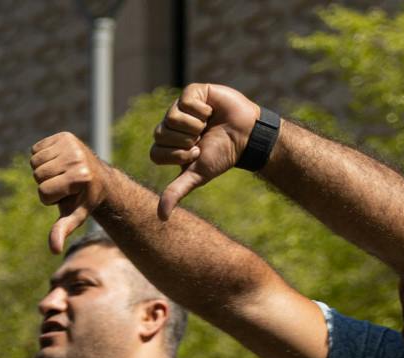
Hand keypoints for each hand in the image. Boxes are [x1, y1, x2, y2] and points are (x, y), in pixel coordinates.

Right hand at [30, 132, 109, 253]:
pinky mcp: (64, 136)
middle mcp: (76, 158)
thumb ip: (62, 230)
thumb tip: (54, 250)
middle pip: (37, 176)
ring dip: (43, 170)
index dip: (50, 198)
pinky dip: (41, 156)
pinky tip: (57, 161)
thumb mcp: (74, 216)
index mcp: (79, 177)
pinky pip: (35, 149)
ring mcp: (70, 144)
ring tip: (60, 172)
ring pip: (34, 162)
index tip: (66, 194)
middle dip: (46, 182)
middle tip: (64, 183)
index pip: (43, 192)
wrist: (98, 177)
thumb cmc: (83, 200)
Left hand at [151, 83, 262, 216]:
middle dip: (186, 140)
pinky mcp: (193, 92)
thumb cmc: (222, 155)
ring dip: (195, 125)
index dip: (177, 155)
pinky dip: (201, 110)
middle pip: (161, 134)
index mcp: (167, 145)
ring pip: (172, 117)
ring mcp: (180, 108)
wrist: (247, 136)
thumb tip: (161, 217)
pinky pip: (185, 100)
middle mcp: (170, 126)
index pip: (156, 152)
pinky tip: (211, 111)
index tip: (195, 154)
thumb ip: (176, 192)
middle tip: (202, 139)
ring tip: (207, 125)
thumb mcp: (197, 175)